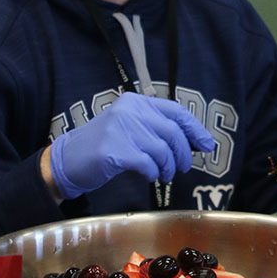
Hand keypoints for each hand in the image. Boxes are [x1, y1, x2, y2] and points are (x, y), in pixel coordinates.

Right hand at [48, 92, 214, 198]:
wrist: (68, 160)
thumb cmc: (104, 146)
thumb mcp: (130, 127)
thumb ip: (156, 128)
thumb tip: (193, 141)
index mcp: (136, 102)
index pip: (175, 111)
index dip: (195, 129)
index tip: (207, 145)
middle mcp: (129, 110)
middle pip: (172, 132)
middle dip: (183, 153)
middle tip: (183, 167)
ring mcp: (120, 129)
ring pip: (161, 150)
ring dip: (168, 166)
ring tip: (165, 174)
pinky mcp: (114, 150)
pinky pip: (147, 164)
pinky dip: (153, 172)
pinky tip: (149, 176)